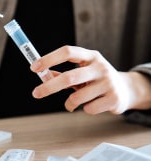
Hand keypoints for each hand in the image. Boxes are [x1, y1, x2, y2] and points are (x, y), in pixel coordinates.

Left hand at [30, 45, 150, 114]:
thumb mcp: (82, 71)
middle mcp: (100, 67)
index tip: (34, 67)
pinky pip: (88, 108)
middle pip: (69, 77)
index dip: (49, 59)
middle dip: (49, 87)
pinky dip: (83, 109)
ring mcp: (108, 82)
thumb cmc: (97, 79)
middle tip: (36, 93)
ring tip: (71, 103)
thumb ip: (63, 74)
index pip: (67, 52)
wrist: (126, 89)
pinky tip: (91, 104)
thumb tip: (44, 76)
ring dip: (68, 103)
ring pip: (77, 97)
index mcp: (90, 56)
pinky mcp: (114, 98)